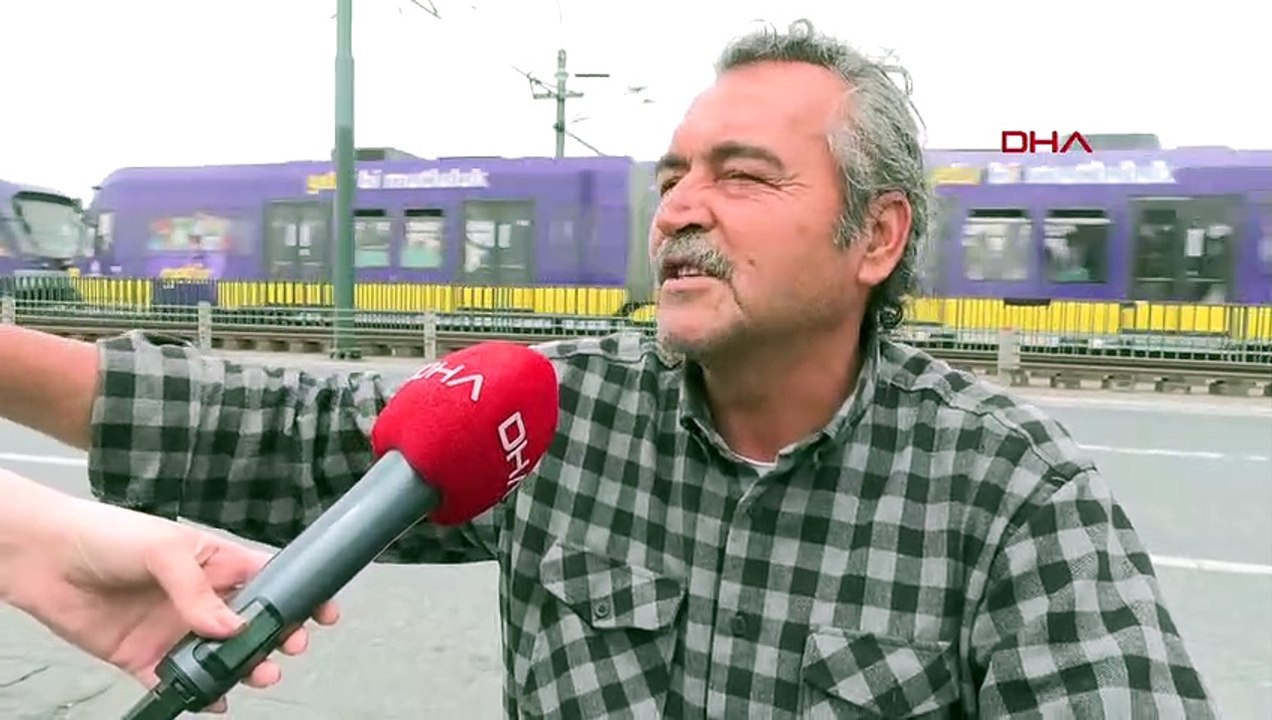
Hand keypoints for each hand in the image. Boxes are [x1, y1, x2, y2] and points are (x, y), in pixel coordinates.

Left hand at [11, 497, 339, 712]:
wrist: (45, 558)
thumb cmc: (107, 534)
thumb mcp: (164, 549)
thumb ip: (199, 592)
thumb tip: (232, 628)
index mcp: (214, 563)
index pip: (267, 580)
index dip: (299, 595)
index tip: (324, 612)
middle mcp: (200, 599)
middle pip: (252, 625)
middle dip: (278, 637)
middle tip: (291, 647)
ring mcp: (174, 629)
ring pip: (222, 657)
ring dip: (245, 668)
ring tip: (259, 674)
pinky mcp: (144, 657)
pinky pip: (179, 683)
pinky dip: (200, 695)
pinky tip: (216, 700)